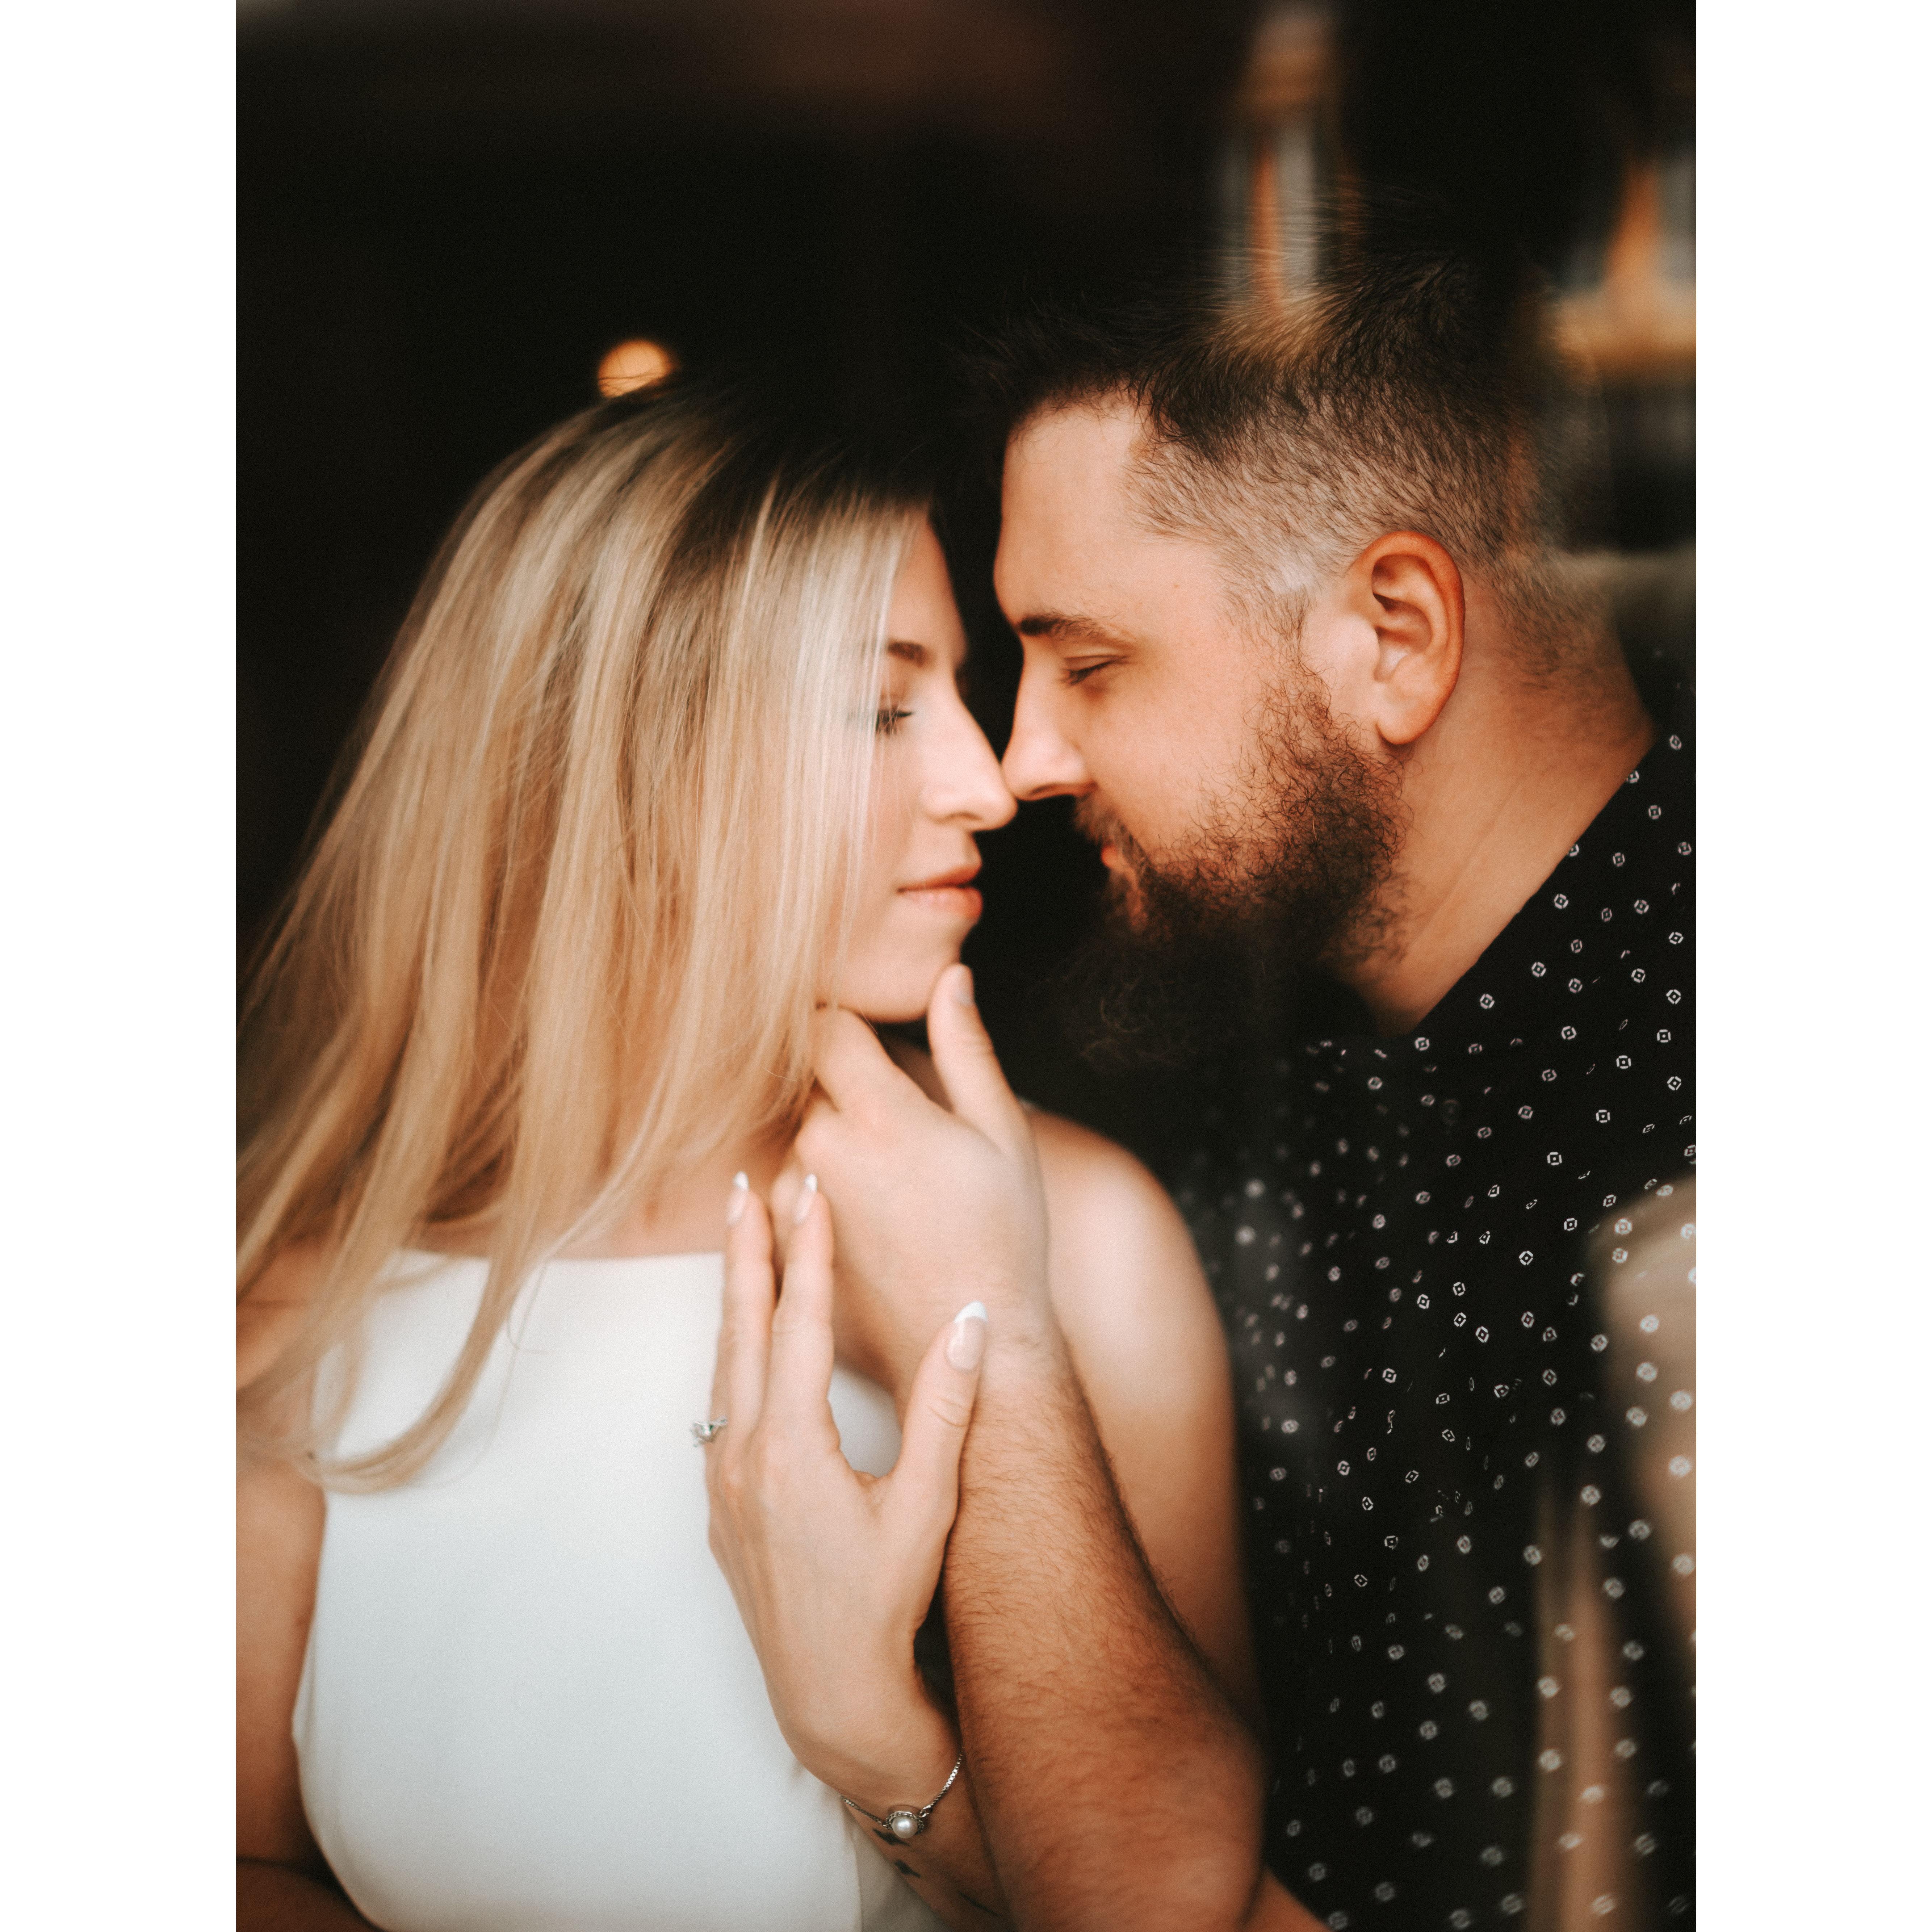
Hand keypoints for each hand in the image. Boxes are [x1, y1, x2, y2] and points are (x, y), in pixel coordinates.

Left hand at [704, 1172, 986, 1803]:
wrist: (831, 1696)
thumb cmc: (887, 1605)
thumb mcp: (928, 1507)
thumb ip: (947, 1409)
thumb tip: (973, 1322)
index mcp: (791, 1448)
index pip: (801, 1324)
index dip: (810, 1251)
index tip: (810, 1189)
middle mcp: (743, 1456)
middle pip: (743, 1327)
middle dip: (749, 1249)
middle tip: (749, 1183)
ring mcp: (723, 1481)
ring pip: (726, 1363)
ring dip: (738, 1295)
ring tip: (742, 1238)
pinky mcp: (722, 1504)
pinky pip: (722, 1403)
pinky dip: (735, 1350)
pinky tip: (745, 1337)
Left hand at [795, 963, 1055, 1400]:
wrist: (967, 1338)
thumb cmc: (1002, 1237)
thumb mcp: (1001, 1134)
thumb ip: (967, 1048)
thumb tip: (950, 975)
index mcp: (877, 1115)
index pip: (825, 1027)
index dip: (847, 1021)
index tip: (870, 1033)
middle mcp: (821, 1151)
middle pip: (814, 1081)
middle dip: (850, 1085)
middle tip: (905, 1124)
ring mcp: (793, 1200)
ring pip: (803, 1134)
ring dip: (836, 1138)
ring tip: (895, 1182)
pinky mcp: (782, 1240)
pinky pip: (789, 1185)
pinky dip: (822, 1186)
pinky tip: (873, 1218)